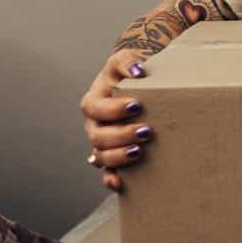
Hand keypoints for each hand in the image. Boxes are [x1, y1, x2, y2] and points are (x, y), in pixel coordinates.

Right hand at [80, 49, 153, 191]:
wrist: (141, 84)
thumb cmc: (132, 71)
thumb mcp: (126, 59)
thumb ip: (127, 61)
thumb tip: (137, 72)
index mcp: (94, 101)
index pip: (96, 108)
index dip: (113, 110)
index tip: (137, 106)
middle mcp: (95, 125)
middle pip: (98, 136)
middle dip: (121, 135)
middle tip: (147, 131)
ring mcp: (103, 143)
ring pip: (100, 157)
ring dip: (118, 157)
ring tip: (139, 151)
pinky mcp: (114, 156)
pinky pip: (107, 173)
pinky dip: (111, 179)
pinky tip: (119, 183)